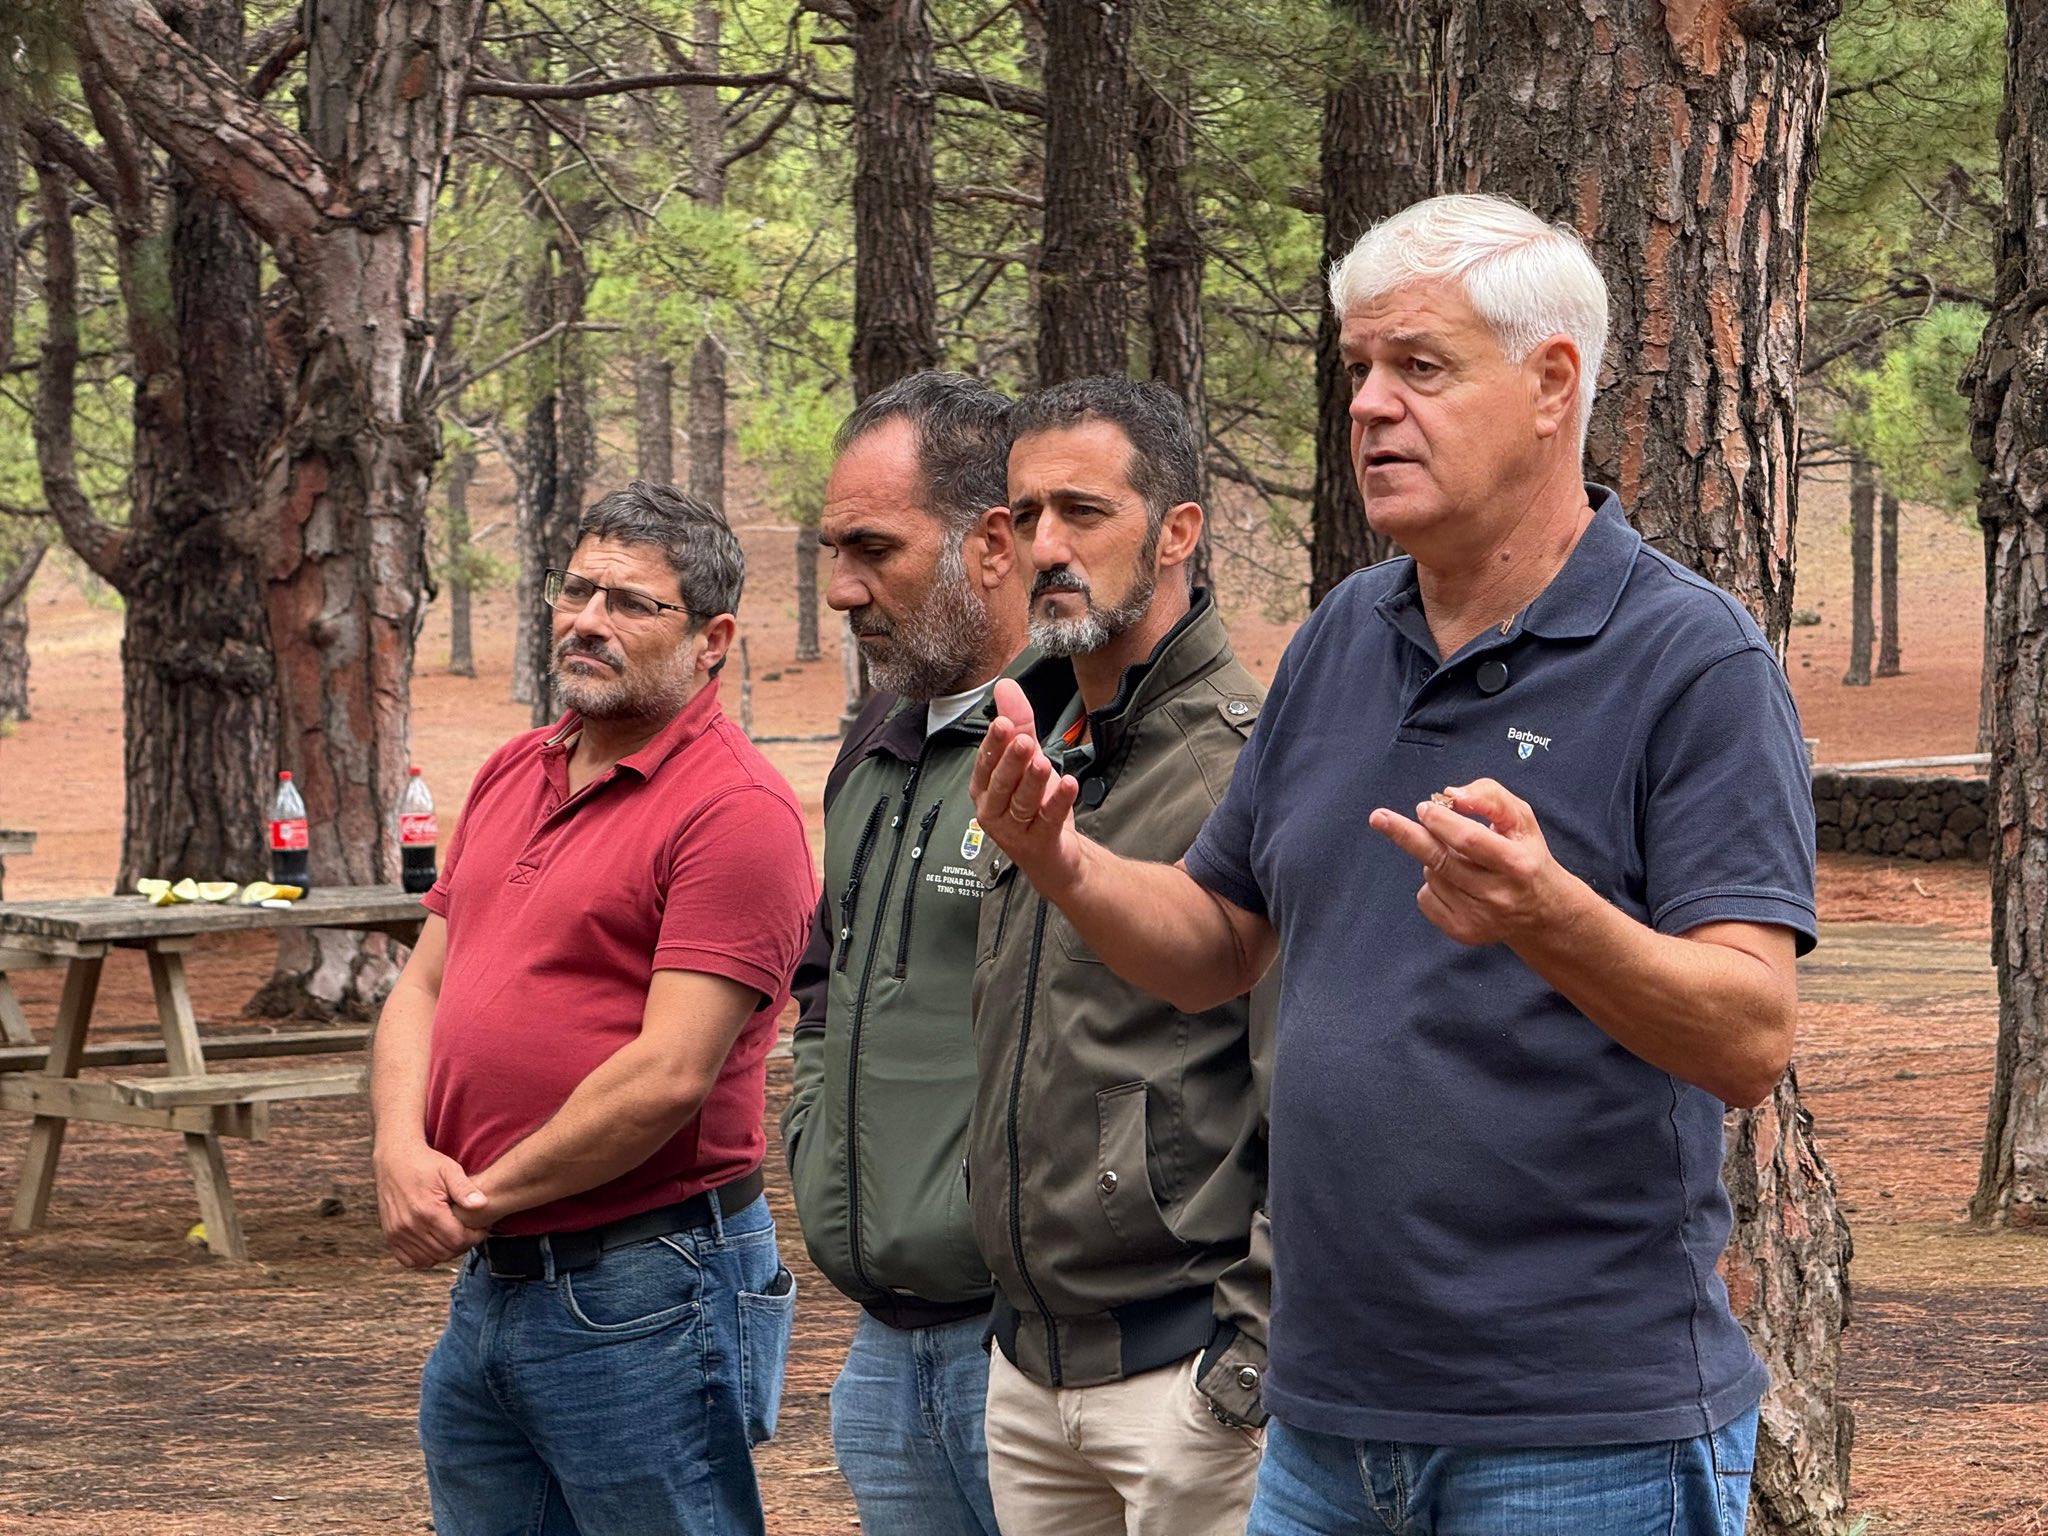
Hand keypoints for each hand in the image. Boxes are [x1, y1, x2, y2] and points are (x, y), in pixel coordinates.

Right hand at [372, 1141, 489, 1269]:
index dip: (474, 1237)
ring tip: (455, 1236)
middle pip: (444, 1252)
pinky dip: (424, 1257)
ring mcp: (397, 1233)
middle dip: (462, 1245)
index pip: (457, 1240)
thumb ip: (465, 1189)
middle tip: (471, 1233)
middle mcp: (409, 1225)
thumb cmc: (426, 1163)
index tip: (481, 1229)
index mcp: (427, 1210)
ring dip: (445, 1252)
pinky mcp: (390, 1235)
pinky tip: (435, 1242)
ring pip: (428, 1259)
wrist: (395, 1160)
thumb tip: (482, 1204)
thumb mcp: (449, 1170)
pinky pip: (409, 1260)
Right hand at [970, 677, 1085, 896]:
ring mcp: (1016, 830)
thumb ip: (1018, 725)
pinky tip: (1068, 784)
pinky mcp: (1040, 842)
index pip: (986, 763)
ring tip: (1043, 762)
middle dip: (1011, 761)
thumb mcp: (1026, 761)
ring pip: (1022, 802)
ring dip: (1033, 781)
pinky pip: (1049, 819)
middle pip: (1002, 783)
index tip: (1003, 723)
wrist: (1055, 857)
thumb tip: (1005, 686)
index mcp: (986, 789)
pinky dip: (1059, 801)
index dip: (994, 744)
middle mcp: (995, 810)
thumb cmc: (1034, 808)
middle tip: (1023, 741)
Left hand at [1369, 778, 1580, 946]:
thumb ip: (1489, 797)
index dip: (1442, 822)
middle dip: (1407, 835)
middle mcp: (1498, 895)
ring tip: (1460, 859)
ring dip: (1433, 857)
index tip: (1424, 808)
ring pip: (1432, 875)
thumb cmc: (1525, 853)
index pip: (1469, 841)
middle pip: (1441, 860)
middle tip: (1379, 817)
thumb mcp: (1520, 818)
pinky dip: (1432, 883)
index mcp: (1517, 863)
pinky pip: (1426, 898)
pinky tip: (1456, 882)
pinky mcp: (1463, 931)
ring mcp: (1480, 917)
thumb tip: (1451, 796)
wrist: (1541, 910)